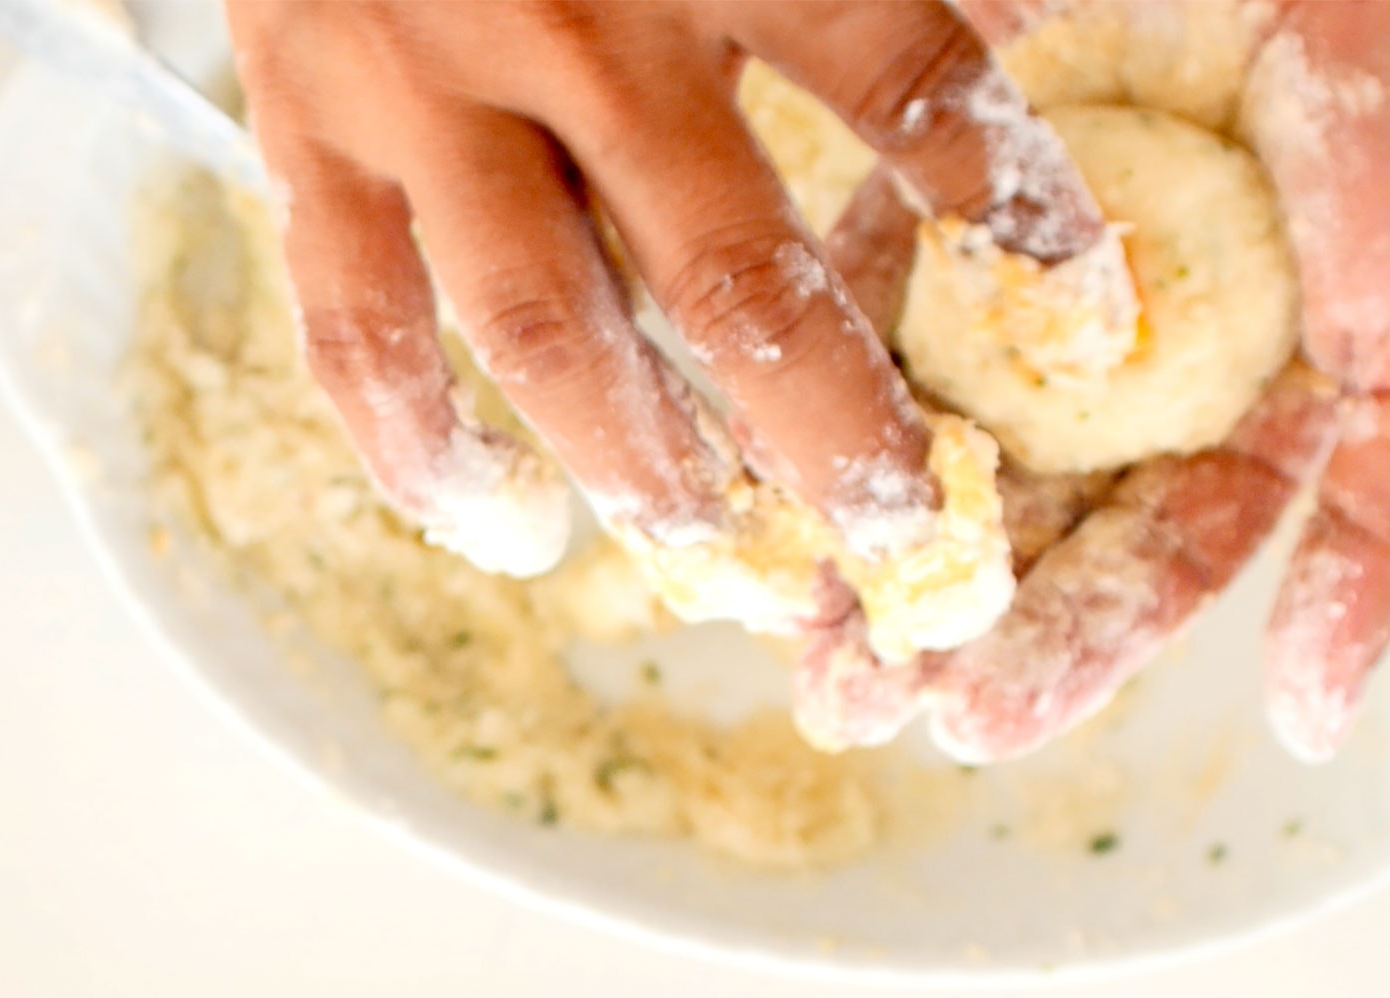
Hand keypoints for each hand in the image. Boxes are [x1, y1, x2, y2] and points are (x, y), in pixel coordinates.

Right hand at [223, 0, 1111, 572]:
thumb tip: (1044, 7)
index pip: (905, 84)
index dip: (1009, 201)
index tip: (1086, 303)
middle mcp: (578, 27)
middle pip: (732, 278)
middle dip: (831, 430)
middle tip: (901, 531)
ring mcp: (426, 85)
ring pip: (547, 328)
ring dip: (639, 465)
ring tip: (710, 551)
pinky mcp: (303, 122)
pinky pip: (353, 317)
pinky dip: (416, 439)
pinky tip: (493, 521)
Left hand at [799, 0, 1389, 762]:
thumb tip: (1313, 716)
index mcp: (1258, 410)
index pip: (1154, 558)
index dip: (1069, 646)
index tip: (977, 724)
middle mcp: (1141, 356)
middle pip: (1031, 510)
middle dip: (941, 609)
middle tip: (850, 701)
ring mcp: (1045, 264)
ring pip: (940, 414)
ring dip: (862, 514)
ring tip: (788, 614)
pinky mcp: (959, 164)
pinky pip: (876, 271)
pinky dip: (819, 356)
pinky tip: (756, 437)